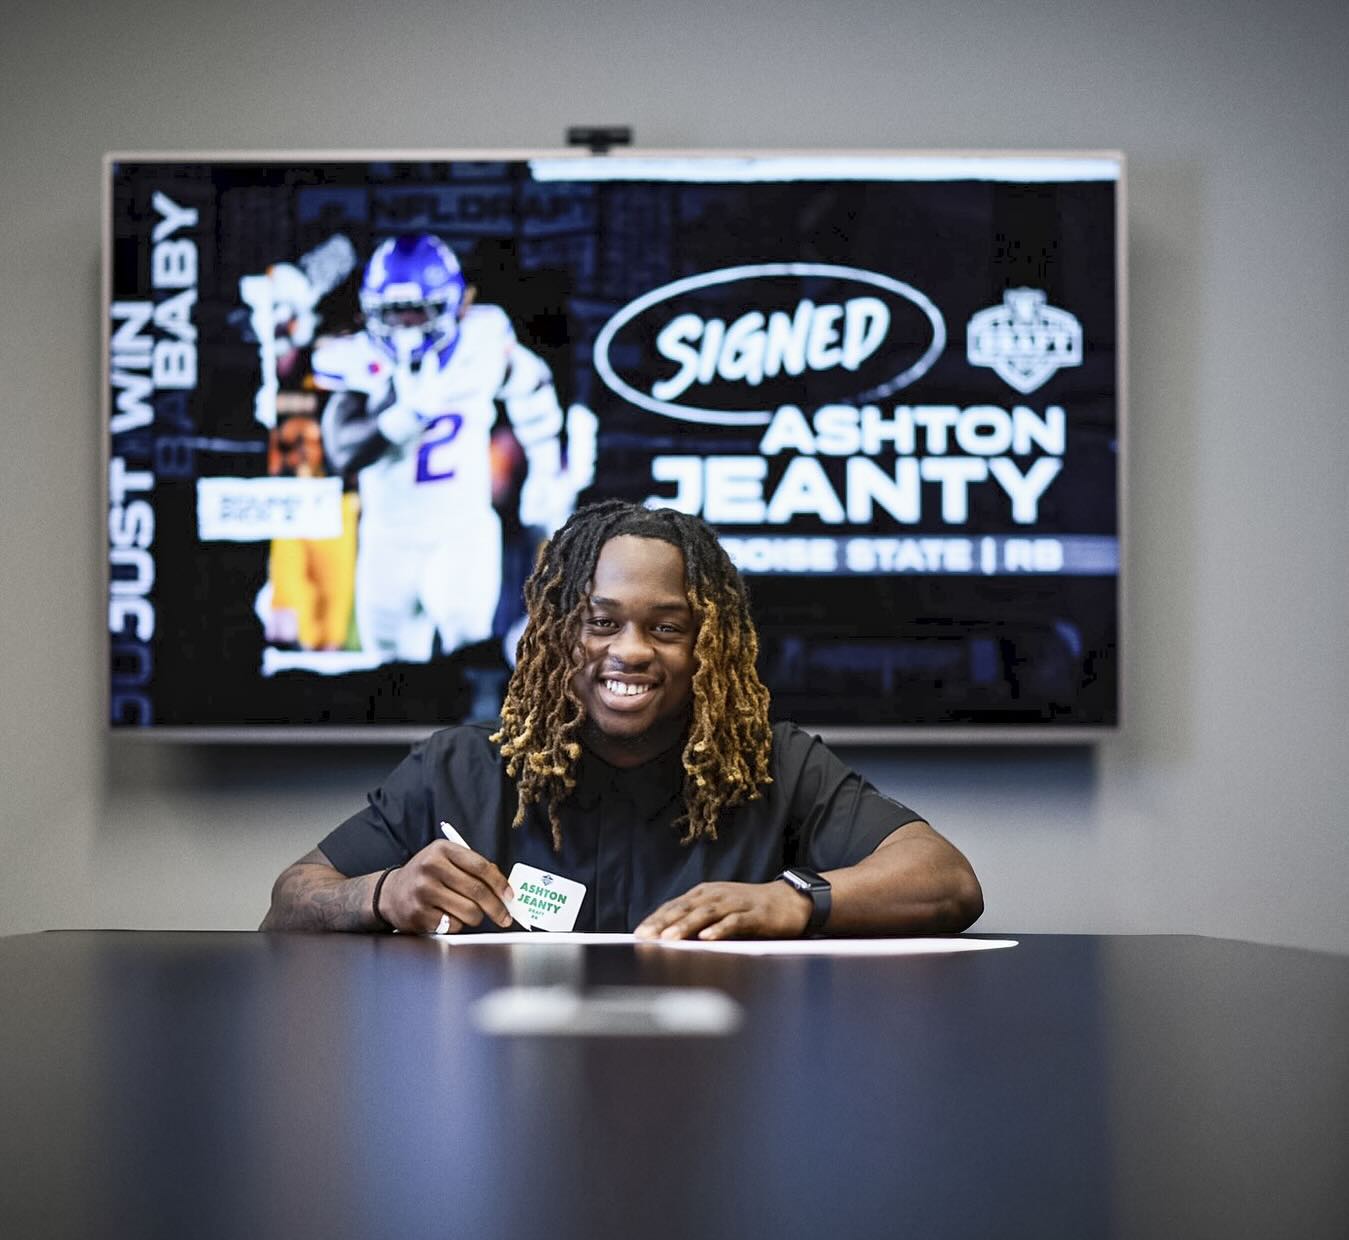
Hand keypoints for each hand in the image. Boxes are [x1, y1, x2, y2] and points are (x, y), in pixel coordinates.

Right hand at [379, 840, 514, 933]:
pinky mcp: (419, 914)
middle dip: (497, 908)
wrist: (389, 893)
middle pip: (477, 891)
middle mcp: (431, 868)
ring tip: (468, 912)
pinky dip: (457, 925)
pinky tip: (446, 916)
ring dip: (476, 917)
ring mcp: (423, 892)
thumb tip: (504, 888)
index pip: (480, 866)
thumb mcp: (445, 860)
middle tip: (505, 917)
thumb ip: (472, 868)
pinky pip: (453, 925)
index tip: (510, 896)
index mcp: (442, 850)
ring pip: (469, 911)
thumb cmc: (426, 876)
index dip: (500, 883)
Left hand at [633, 880, 811, 941]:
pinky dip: (720, 929)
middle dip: (664, 922)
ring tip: (669, 938)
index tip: (638, 933)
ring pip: (707, 913)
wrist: (790, 901)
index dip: (656, 918)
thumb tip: (668, 938)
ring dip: (686, 926)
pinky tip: (707, 938)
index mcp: (706, 893)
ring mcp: (737, 903)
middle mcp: (718, 894)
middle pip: (686, 907)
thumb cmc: (750, 909)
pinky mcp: (756, 914)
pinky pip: (735, 921)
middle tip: (646, 936)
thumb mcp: (720, 911)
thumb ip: (697, 921)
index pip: (675, 905)